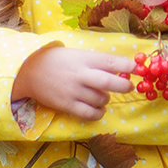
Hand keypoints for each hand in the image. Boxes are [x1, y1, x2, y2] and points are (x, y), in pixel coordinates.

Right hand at [12, 46, 133, 121]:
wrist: (29, 71)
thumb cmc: (59, 60)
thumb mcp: (78, 54)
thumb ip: (98, 61)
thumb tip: (123, 68)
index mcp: (84, 59)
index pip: (110, 61)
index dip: (127, 65)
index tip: (138, 68)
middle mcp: (80, 74)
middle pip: (108, 82)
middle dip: (124, 85)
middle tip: (129, 86)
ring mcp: (73, 91)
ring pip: (101, 99)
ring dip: (106, 99)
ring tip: (102, 95)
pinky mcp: (66, 105)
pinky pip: (88, 113)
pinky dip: (98, 113)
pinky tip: (98, 109)